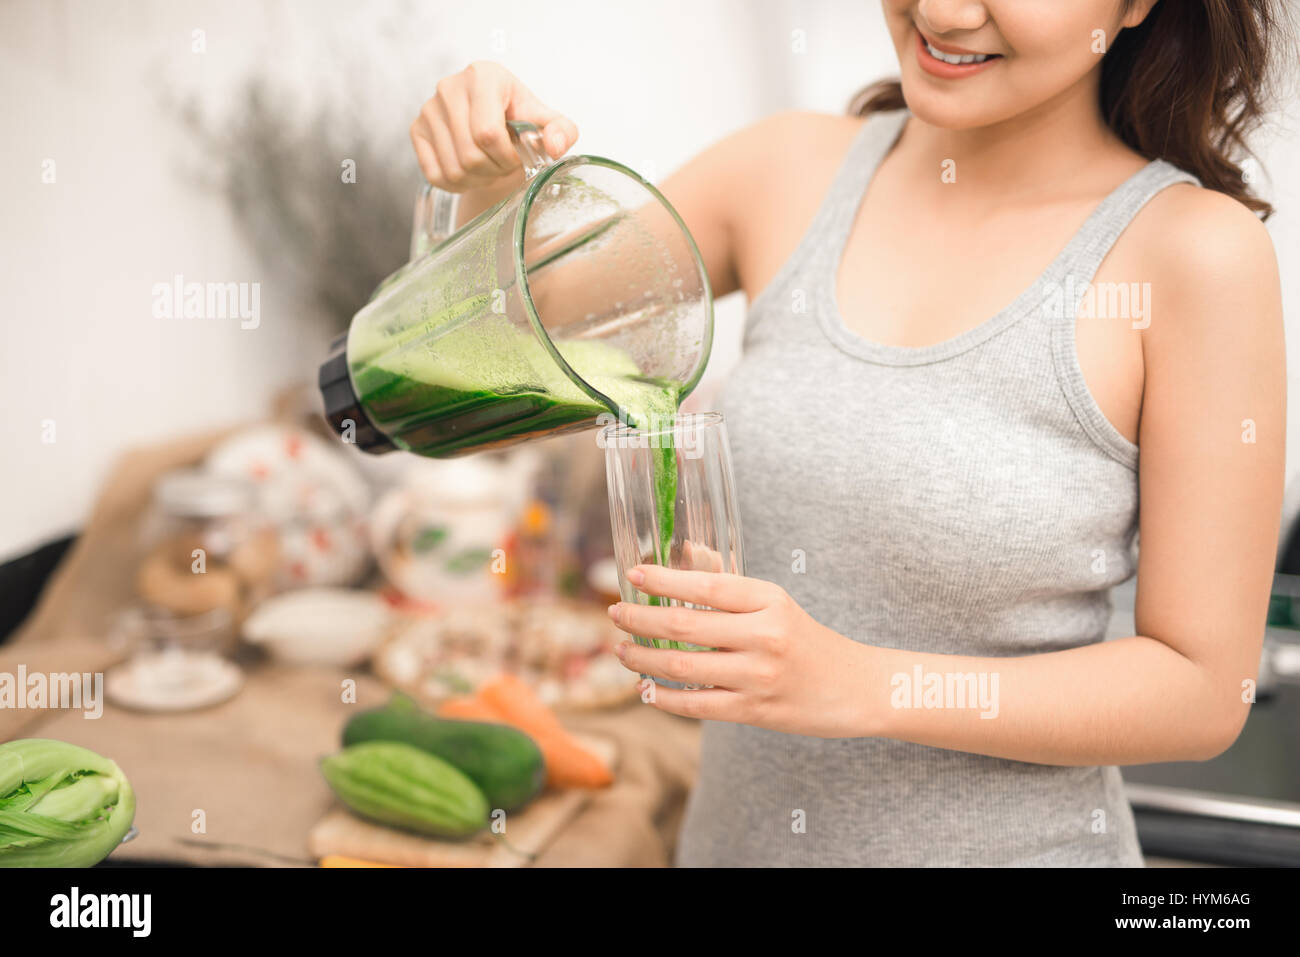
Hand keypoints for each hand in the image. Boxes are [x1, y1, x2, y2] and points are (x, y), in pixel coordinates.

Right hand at [410, 61, 578, 191]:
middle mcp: (449, 88)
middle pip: (470, 154)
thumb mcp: (547, 122)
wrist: (492, 121)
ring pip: (454, 169)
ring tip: (490, 167)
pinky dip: (458, 184)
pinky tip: (472, 172)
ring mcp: (429, 109)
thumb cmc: (519, 119)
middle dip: (495, 170)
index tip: (517, 156)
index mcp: (483, 76)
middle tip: (504, 165)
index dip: (506, 157)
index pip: (488, 133)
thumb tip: (553, 146)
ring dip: (479, 179)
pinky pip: (436, 175)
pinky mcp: (416, 130)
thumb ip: (561, 131)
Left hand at [608, 564, 878, 737]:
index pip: (707, 585)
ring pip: (683, 666)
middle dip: (641, 619)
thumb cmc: (808, 640)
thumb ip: (729, 583)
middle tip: (616, 614)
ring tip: (622, 650)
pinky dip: (664, 697)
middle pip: (685, 624)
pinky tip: (646, 689)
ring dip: (643, 658)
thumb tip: (686, 552)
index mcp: (769, 600)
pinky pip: (697, 705)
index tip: (633, 575)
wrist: (856, 688)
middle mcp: (764, 635)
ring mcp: (759, 675)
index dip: (665, 579)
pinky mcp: (755, 710)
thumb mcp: (775, 603)